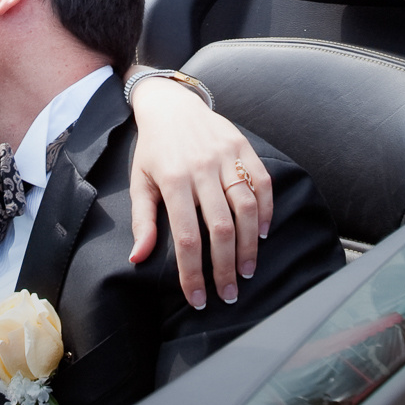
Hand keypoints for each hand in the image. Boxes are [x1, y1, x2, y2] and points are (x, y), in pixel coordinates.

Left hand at [125, 76, 272, 308]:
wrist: (171, 105)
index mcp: (172, 181)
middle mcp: (201, 168)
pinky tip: (261, 234)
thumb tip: (138, 258)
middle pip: (221, 228)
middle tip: (229, 293)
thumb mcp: (140, 182)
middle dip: (226, 267)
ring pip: (246, 207)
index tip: (198, 299)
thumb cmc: (154, 150)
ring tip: (247, 270)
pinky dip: (266, 210)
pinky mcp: (243, 147)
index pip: (186, 238)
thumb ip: (142, 221)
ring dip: (249, 245)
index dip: (193, 273)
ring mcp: (226, 156)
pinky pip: (262, 182)